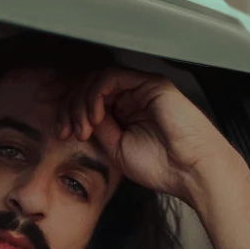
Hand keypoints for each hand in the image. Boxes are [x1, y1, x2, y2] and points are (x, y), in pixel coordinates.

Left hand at [55, 67, 236, 202]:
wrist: (189, 171)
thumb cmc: (161, 166)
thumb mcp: (115, 149)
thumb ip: (98, 128)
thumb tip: (77, 116)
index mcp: (124, 114)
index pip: (88, 103)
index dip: (68, 113)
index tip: (59, 132)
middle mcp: (131, 99)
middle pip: (88, 89)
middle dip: (70, 109)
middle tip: (68, 131)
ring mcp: (140, 90)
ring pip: (97, 81)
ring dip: (82, 103)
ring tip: (83, 128)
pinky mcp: (149, 84)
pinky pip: (112, 77)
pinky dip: (96, 94)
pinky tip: (96, 116)